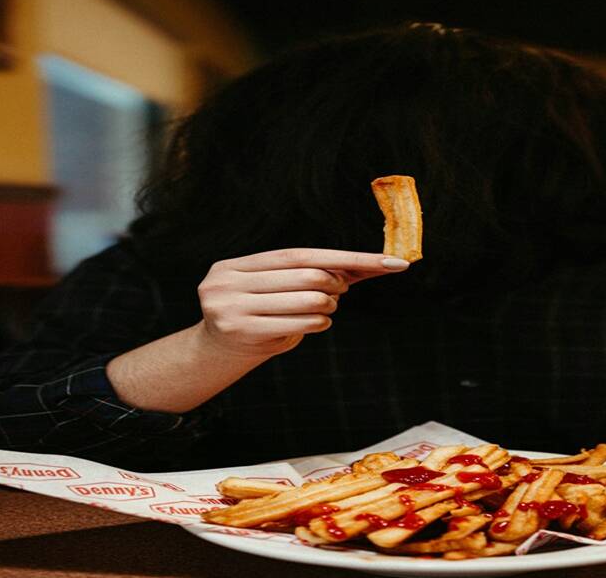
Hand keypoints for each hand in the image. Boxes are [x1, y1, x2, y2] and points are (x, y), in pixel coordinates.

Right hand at [196, 248, 408, 358]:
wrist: (216, 351)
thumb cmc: (256, 312)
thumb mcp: (272, 287)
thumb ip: (308, 272)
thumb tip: (365, 266)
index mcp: (237, 265)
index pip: (301, 254)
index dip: (345, 257)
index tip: (389, 261)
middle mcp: (230, 282)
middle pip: (306, 275)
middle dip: (333, 284)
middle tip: (338, 291)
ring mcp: (232, 307)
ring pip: (308, 300)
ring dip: (328, 306)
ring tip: (324, 308)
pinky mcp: (242, 331)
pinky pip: (302, 324)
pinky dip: (319, 323)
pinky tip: (317, 322)